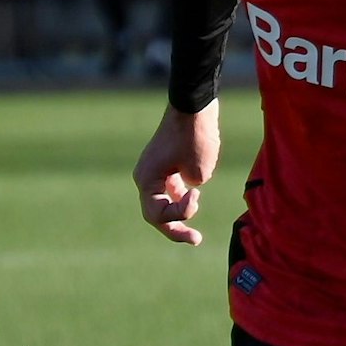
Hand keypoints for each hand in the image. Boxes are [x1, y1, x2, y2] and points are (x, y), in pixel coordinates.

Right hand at [132, 101, 219, 245]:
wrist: (195, 106)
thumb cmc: (195, 136)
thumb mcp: (199, 172)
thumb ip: (191, 192)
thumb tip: (188, 190)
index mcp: (146, 180)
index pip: (156, 215)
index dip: (177, 222)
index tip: (197, 205)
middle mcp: (146, 177)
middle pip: (157, 212)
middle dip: (176, 225)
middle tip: (196, 240)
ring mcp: (155, 170)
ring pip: (164, 201)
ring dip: (181, 210)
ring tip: (195, 212)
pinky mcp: (167, 163)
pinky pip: (171, 188)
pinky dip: (182, 196)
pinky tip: (193, 196)